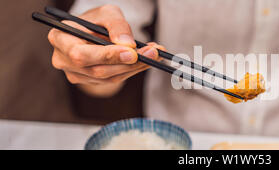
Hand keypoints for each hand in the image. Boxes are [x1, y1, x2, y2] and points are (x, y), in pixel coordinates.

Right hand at [47, 5, 164, 95]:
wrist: (93, 31)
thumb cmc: (97, 20)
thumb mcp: (107, 13)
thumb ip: (116, 25)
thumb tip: (128, 44)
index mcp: (60, 38)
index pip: (80, 55)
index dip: (107, 56)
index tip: (132, 52)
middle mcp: (63, 60)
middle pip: (97, 70)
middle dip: (128, 63)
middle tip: (153, 52)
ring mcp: (76, 74)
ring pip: (109, 77)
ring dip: (136, 67)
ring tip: (155, 53)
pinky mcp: (90, 82)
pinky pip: (114, 80)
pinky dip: (133, 69)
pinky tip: (147, 59)